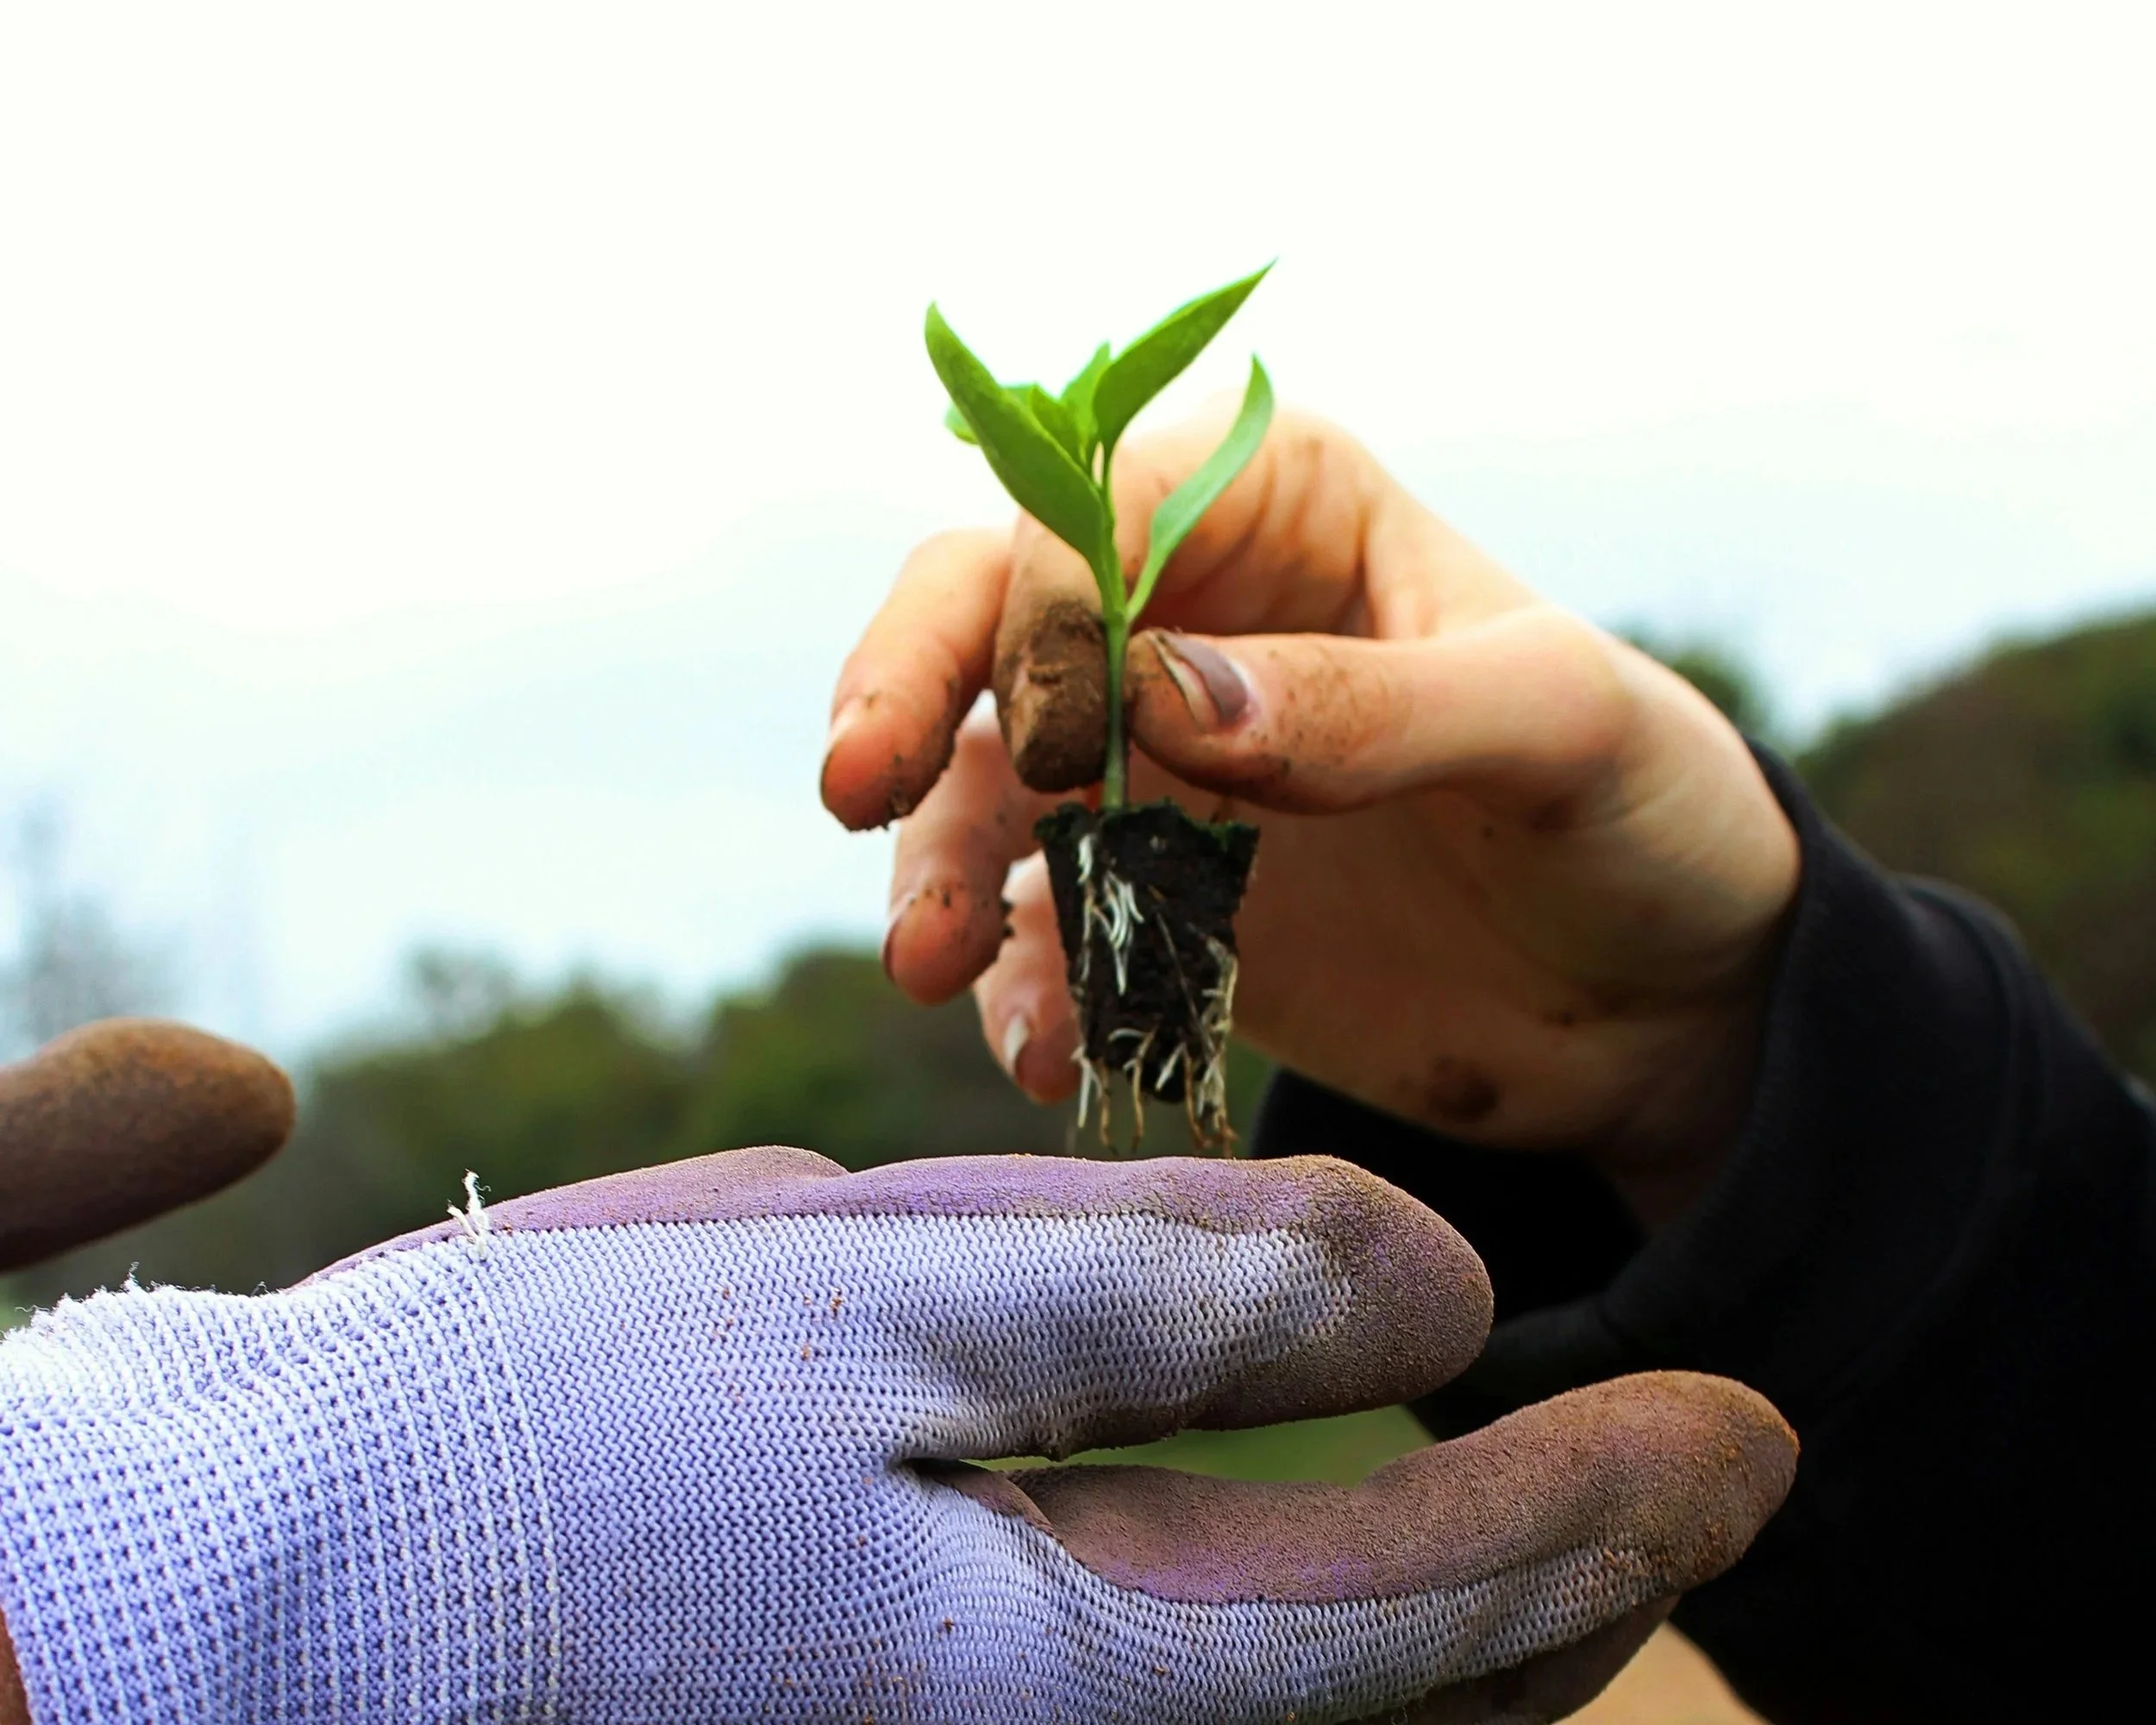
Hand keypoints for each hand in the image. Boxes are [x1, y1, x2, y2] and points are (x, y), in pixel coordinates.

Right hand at [0, 1144, 1793, 1723]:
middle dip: (1585, 1580)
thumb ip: (1158, 1299)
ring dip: (1478, 1619)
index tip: (1754, 1420)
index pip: (1430, 1609)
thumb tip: (1437, 1282)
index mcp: (1056, 1672)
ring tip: (1585, 1503)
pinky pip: (1193, 1701)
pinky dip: (1328, 1633)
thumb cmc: (547, 1431)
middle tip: (1714, 1456)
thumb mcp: (860, 1302)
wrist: (274, 1603)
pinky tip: (1351, 1543)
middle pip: (1409, 1708)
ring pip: (1316, 1718)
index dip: (1611, 1503)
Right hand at [824, 409, 1800, 1215]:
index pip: (1100, 509)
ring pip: (986, 782)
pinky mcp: (1154, 899)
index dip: (1048, 603)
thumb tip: (1168, 700)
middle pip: (988, 616)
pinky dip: (1025, 987)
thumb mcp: (1553, 727)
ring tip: (928, 967)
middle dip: (910, 692)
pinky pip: (1043, 928)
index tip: (1064, 734)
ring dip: (936, 865)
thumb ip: (1374, 705)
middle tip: (854, 787)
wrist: (1665, 999)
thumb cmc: (1644, 807)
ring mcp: (1159, 764)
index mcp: (1280, 504)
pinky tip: (1051, 1051)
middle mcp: (1189, 615)